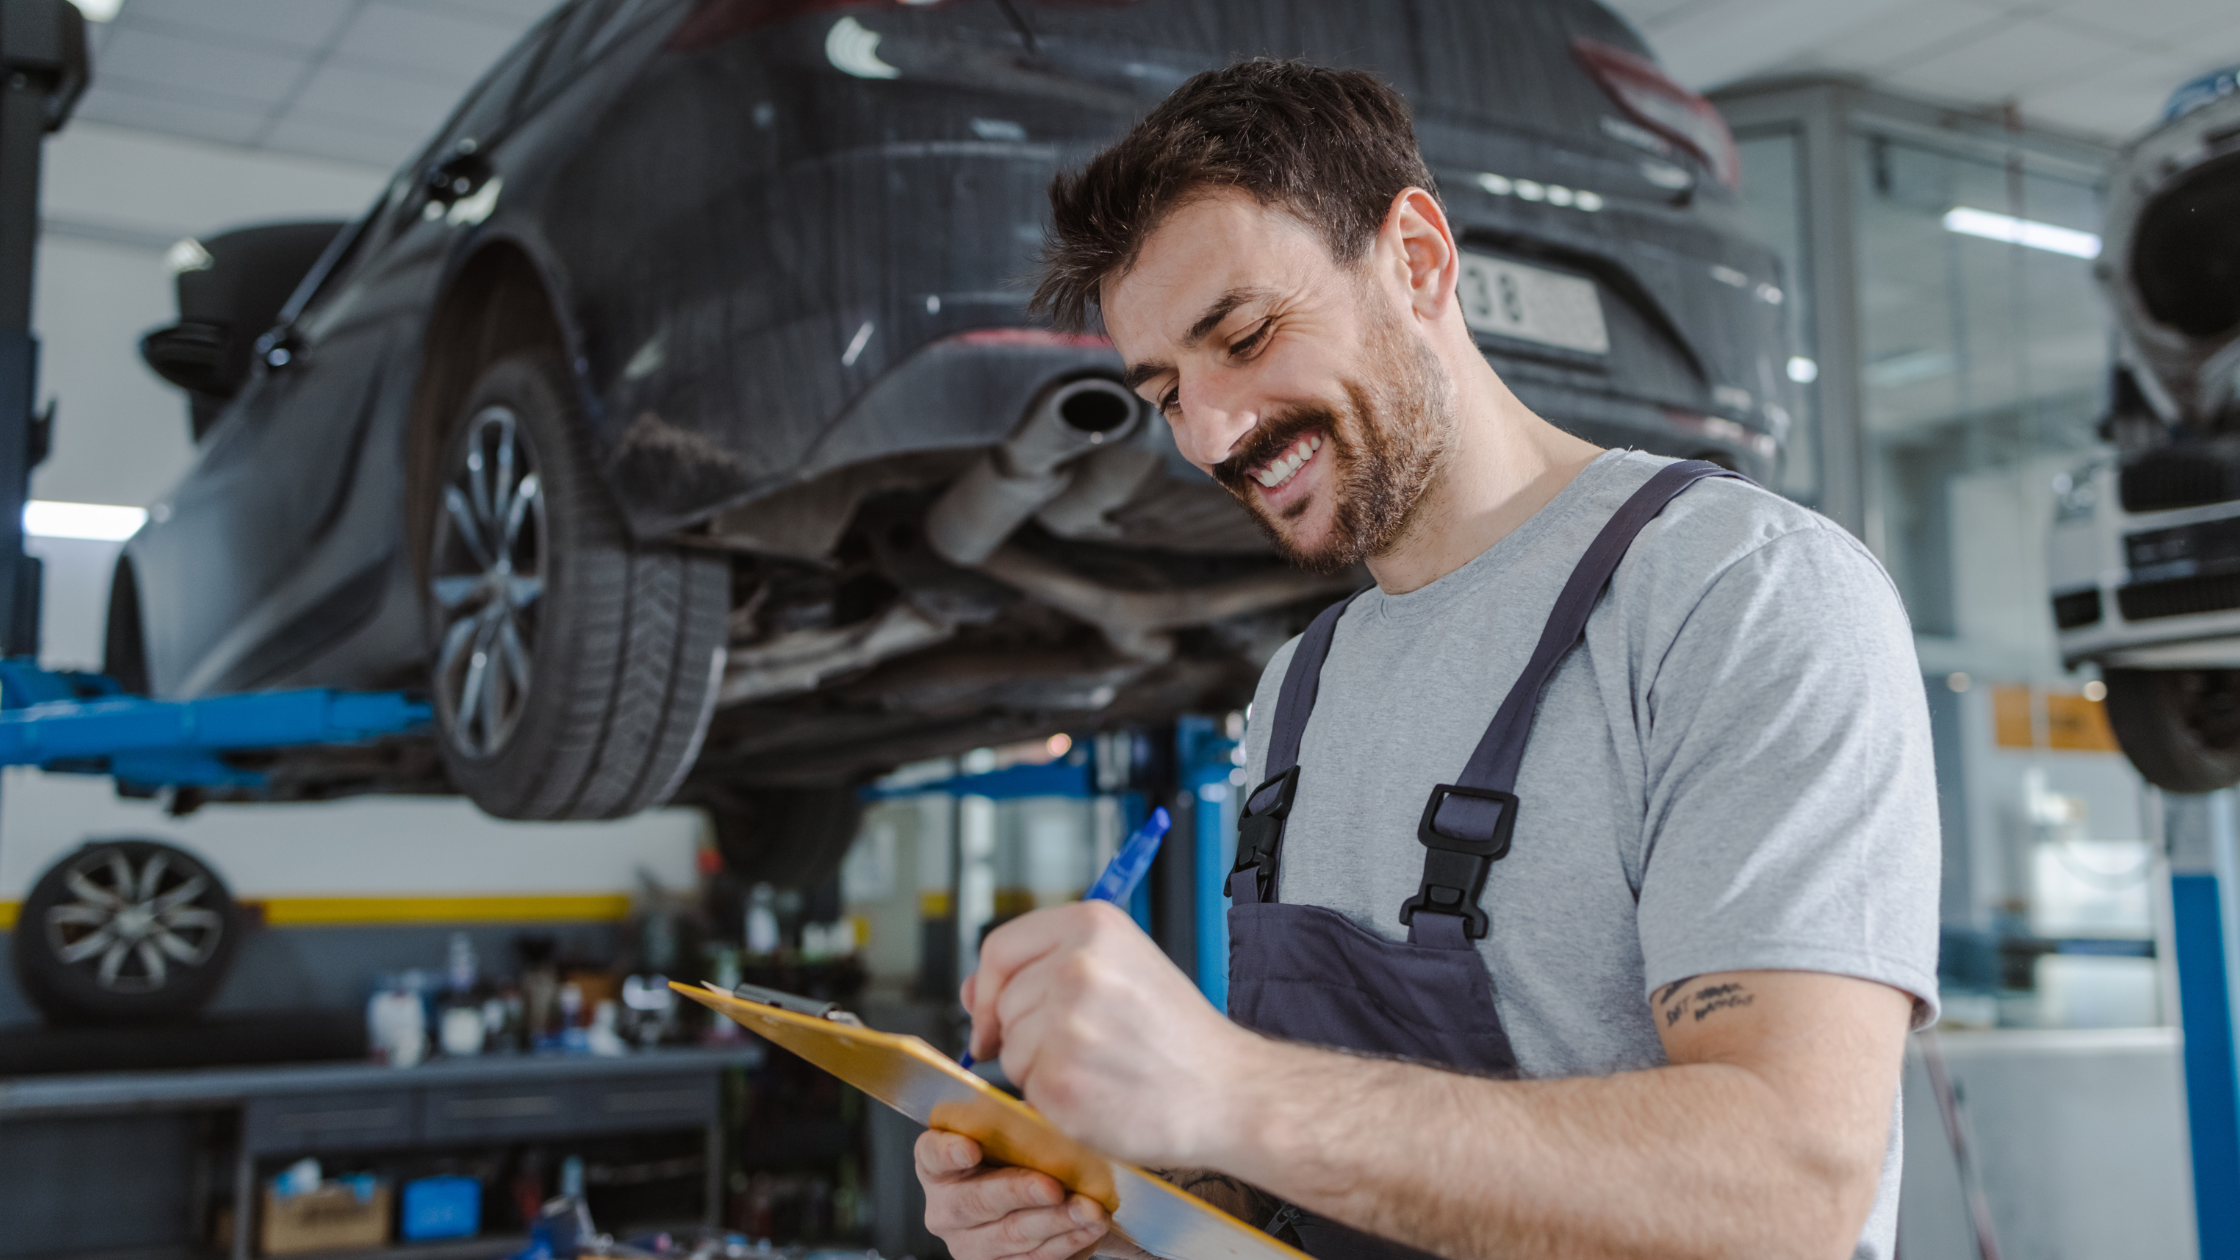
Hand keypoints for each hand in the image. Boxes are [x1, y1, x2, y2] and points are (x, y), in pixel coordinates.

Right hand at [916, 1128, 1111, 1259]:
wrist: (1034, 1196)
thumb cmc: (1018, 1153)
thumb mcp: (1013, 1129)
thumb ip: (1020, 1119)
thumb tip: (1051, 1107)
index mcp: (938, 1164)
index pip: (932, 1154)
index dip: (949, 1151)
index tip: (970, 1148)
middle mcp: (946, 1208)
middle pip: (976, 1202)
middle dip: (1019, 1192)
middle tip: (1053, 1186)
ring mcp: (969, 1244)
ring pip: (1011, 1236)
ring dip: (1055, 1222)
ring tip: (1089, 1208)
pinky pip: (1034, 1259)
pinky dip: (1068, 1242)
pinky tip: (1090, 1226)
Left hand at [962, 901, 1250, 1165]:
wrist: (1227, 1090)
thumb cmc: (1179, 1035)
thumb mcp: (1121, 969)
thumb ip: (1045, 968)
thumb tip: (974, 992)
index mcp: (1093, 926)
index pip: (999, 948)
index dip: (991, 986)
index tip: (998, 1013)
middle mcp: (1076, 966)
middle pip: (1003, 1002)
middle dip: (1027, 1032)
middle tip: (1087, 1048)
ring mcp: (1066, 1024)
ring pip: (1010, 1049)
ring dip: (1040, 1068)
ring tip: (1100, 1067)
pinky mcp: (1060, 1080)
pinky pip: (1025, 1090)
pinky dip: (1054, 1101)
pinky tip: (1098, 1093)